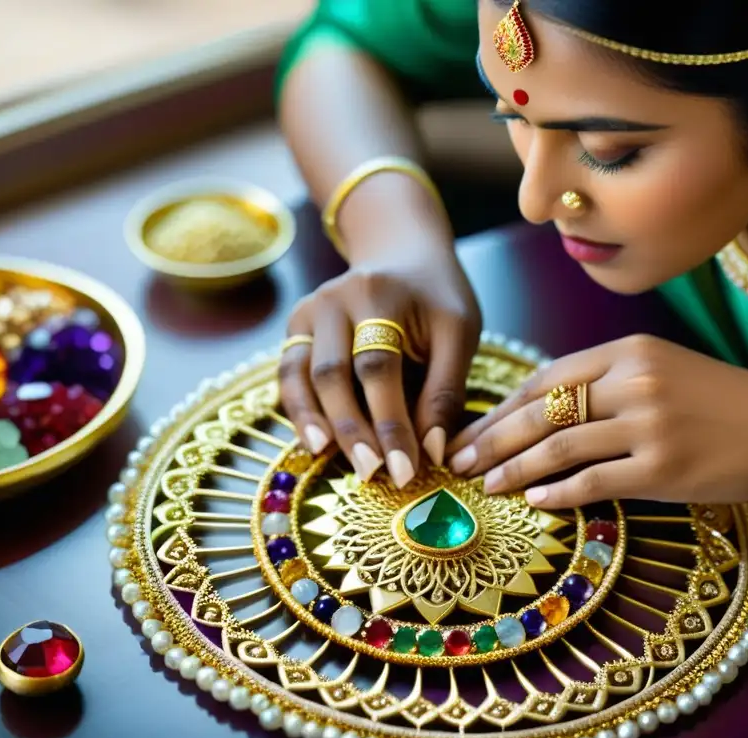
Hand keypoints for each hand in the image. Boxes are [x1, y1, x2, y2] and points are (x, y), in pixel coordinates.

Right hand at [280, 240, 480, 486]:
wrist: (403, 254)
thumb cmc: (437, 299)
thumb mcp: (458, 332)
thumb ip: (444, 390)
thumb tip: (430, 452)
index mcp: (380, 293)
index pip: (379, 367)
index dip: (391, 422)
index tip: (407, 470)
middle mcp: (334, 298)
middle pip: (332, 372)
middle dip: (352, 428)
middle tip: (372, 473)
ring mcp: (308, 311)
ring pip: (299, 374)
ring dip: (314, 421)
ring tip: (329, 459)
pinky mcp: (296, 326)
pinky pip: (289, 374)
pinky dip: (298, 410)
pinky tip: (315, 442)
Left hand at [447, 334, 747, 508]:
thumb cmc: (726, 403)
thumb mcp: (666, 370)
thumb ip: (608, 380)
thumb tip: (542, 408)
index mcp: (630, 351)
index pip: (546, 377)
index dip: (502, 405)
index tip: (472, 427)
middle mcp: (634, 382)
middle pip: (541, 411)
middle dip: (491, 438)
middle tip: (457, 460)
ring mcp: (648, 426)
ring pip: (557, 446)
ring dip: (512, 468)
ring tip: (484, 484)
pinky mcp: (663, 470)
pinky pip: (593, 483)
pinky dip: (556, 494)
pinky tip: (533, 502)